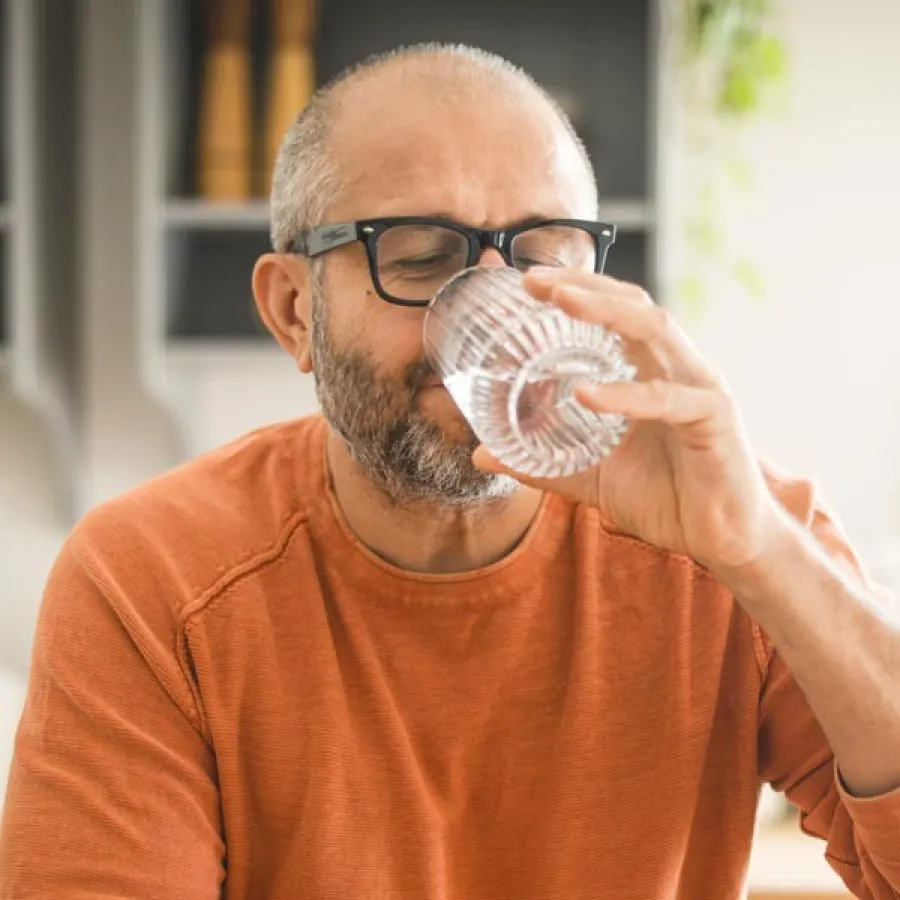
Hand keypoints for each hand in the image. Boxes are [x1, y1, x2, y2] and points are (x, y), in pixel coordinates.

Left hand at [472, 268, 783, 572]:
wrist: (723, 541)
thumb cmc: (666, 499)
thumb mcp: (591, 478)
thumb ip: (541, 464)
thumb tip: (481, 454)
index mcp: (649, 373)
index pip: (612, 315)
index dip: (572, 292)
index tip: (521, 283)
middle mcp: (676, 368)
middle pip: (631, 305)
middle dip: (583, 285)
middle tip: (532, 280)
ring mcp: (699, 388)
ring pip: (655, 329)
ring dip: (606, 310)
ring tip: (561, 300)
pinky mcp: (715, 419)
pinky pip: (669, 398)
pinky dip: (625, 394)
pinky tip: (585, 394)